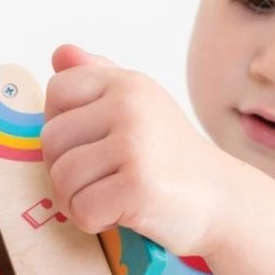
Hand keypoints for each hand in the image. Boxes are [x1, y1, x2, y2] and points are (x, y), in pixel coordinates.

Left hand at [42, 44, 229, 255]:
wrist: (223, 200)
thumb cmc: (171, 158)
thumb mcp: (139, 105)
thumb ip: (98, 77)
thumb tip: (59, 53)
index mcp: (126, 83)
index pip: (57, 90)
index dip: (62, 125)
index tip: (91, 144)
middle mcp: (129, 106)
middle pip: (51, 139)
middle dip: (66, 170)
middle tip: (101, 180)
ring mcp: (134, 145)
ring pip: (62, 178)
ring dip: (78, 200)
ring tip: (111, 197)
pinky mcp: (137, 186)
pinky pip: (81, 209)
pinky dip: (95, 221)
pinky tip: (122, 213)